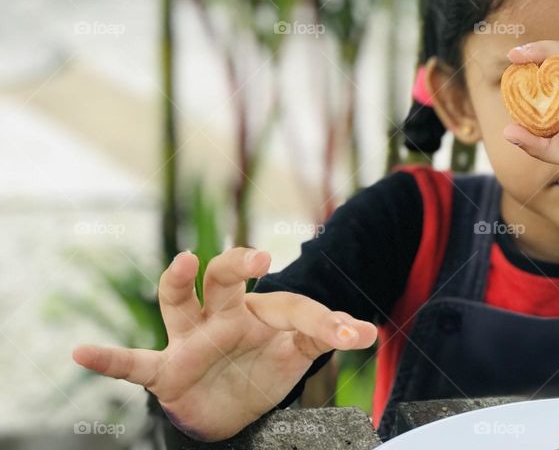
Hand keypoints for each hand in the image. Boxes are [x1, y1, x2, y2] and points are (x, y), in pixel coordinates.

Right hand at [72, 248, 376, 440]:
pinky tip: (80, 353)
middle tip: (259, 258)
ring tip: (185, 261)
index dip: (326, 321)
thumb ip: (325, 337)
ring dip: (178, 282)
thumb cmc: (264, 368)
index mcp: (259, 309)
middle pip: (224, 278)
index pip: (292, 305)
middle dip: (238, 264)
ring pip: (179, 302)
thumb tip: (369, 331)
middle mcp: (222, 314)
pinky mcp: (166, 371)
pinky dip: (107, 359)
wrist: (229, 409)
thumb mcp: (298, 354)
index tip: (357, 337)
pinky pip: (133, 363)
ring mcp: (191, 339)